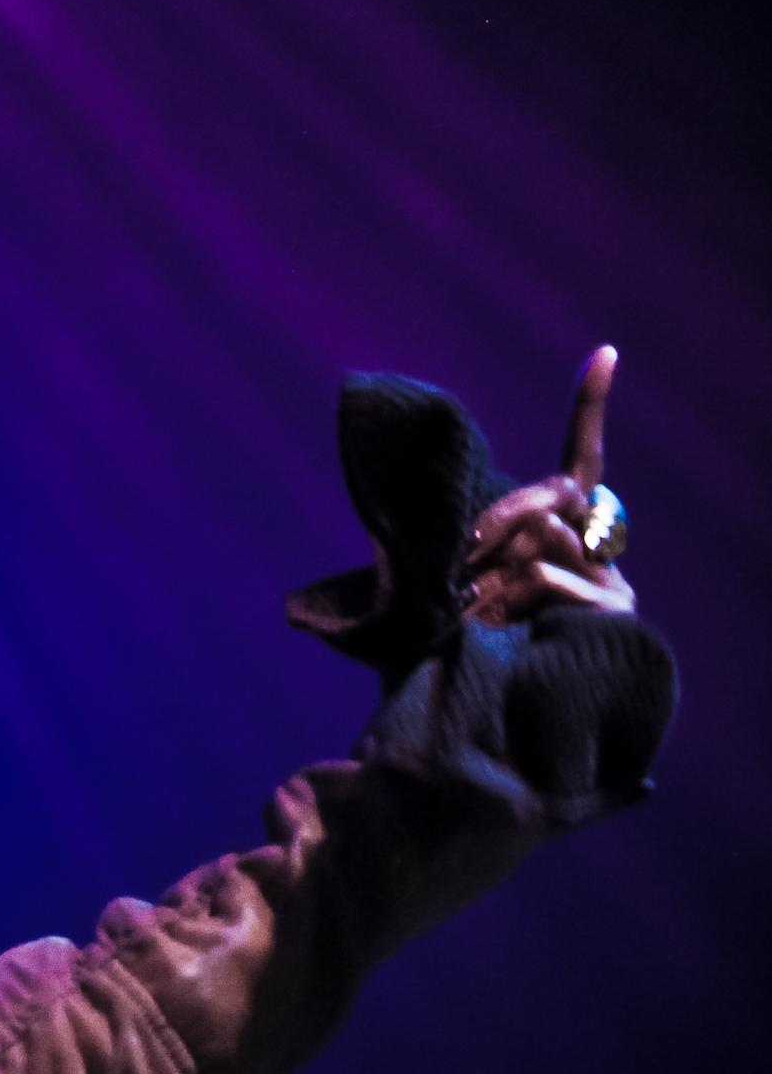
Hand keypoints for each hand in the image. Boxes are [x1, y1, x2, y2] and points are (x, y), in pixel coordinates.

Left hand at [461, 346, 635, 626]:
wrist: (482, 720)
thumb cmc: (458, 643)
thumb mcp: (458, 575)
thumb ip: (484, 537)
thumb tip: (538, 519)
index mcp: (561, 527)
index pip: (580, 457)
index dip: (590, 406)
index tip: (606, 352)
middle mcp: (597, 546)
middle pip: (547, 497)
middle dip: (493, 523)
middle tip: (461, 569)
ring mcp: (612, 580)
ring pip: (542, 538)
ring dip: (493, 576)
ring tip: (476, 617)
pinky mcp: (615, 612)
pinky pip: (550, 577)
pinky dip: (514, 600)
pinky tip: (501, 630)